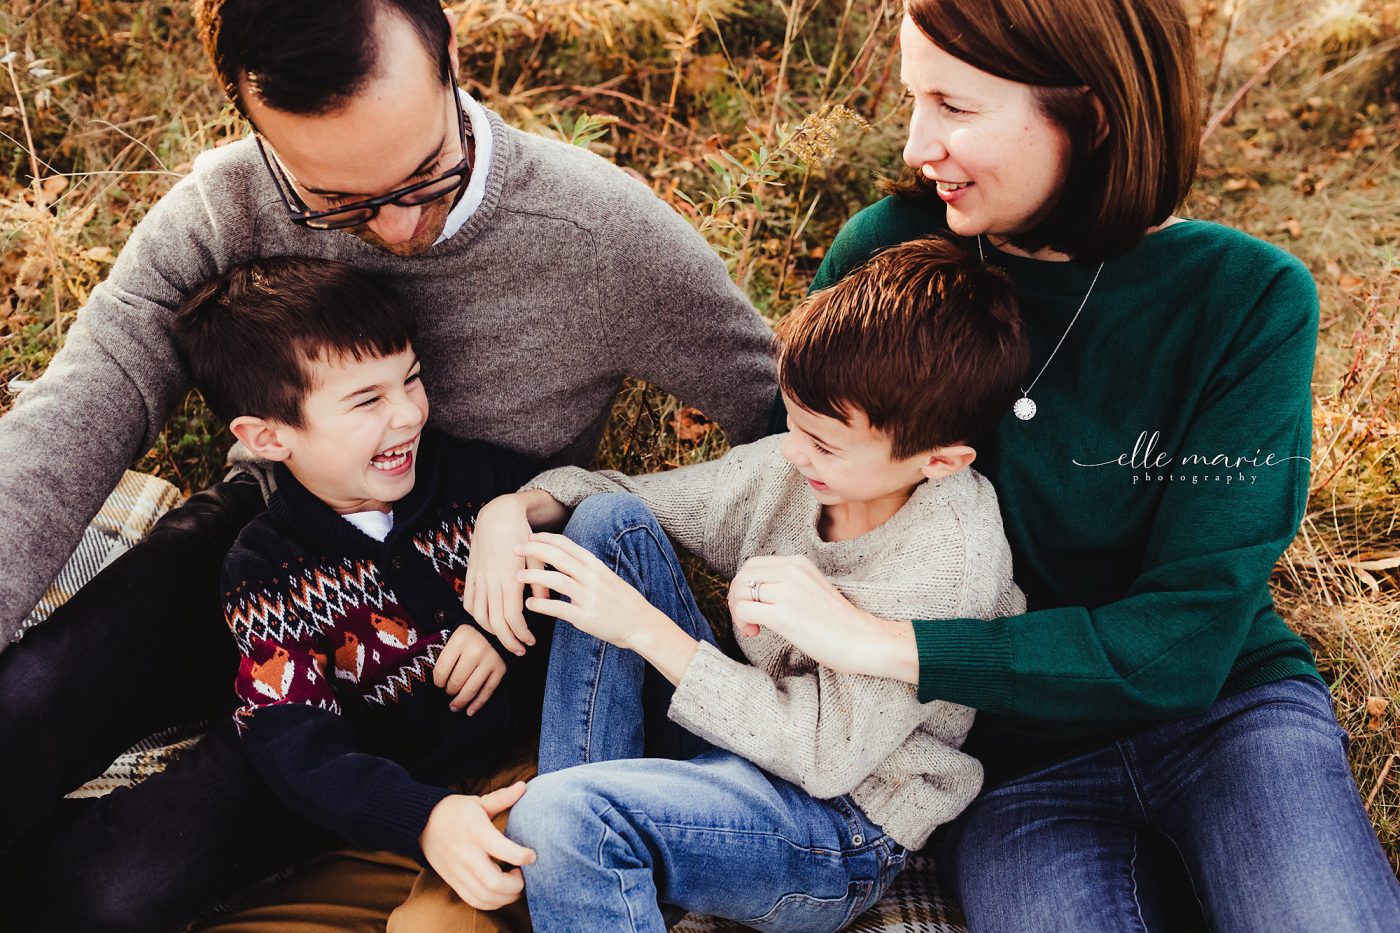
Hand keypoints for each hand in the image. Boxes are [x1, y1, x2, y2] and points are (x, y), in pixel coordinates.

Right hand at [419, 785, 535, 910]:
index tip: (533, 855)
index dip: (521, 856)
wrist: (422, 824)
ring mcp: (459, 871)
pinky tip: (501, 892)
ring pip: (486, 896)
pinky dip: (492, 902)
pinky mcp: (454, 881)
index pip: (501, 849)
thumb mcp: (478, 802)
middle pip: (494, 882)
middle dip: (517, 885)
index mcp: (476, 832)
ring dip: (507, 897)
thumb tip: (523, 786)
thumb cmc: (455, 811)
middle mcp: (467, 855)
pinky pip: (475, 901)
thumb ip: (502, 798)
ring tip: (515, 884)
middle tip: (524, 874)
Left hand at [433, 625, 505, 713]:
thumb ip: (445, 654)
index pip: (442, 669)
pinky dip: (478, 704)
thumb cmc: (470, 637)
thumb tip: (436, 681)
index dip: (438, 681)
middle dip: (449, 691)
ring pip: (471, 689)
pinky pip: (487, 691)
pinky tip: (470, 711)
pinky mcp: (500, 669)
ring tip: (454, 707)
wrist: (497, 629)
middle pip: (456, 681)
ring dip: (460, 701)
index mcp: (460, 639)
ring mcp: (490, 660)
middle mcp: (476, 650)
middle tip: (448, 691)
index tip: (439, 683)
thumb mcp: (455, 637)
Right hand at [463, 494, 544, 655]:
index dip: (521, 634)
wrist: (497, 516)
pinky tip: (488, 621)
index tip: (530, 641)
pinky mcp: (470, 576)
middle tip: (520, 649)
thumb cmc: (521, 535)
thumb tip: (546, 602)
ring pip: (479, 617)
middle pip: (496, 623)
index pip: (513, 618)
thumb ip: (541, 582)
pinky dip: (476, 617)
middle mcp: (491, 583)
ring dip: (492, 632)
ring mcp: (478, 580)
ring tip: (506, 637)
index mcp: (509, 579)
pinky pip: (469, 603)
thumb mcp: (538, 557)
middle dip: (508, 641)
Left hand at [514, 532, 669, 650]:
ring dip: (534, 575)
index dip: (545, 539)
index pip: (566, 544)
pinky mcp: (586, 617)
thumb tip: (563, 557)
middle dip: (534, 550)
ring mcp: (589, 597)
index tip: (529, 537)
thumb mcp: (605, 576)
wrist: (640, 623)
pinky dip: (542, 604)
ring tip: (518, 576)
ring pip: (557, 579)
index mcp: (595, 565)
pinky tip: (530, 603)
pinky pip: (560, 608)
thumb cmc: (621, 600)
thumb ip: (585, 567)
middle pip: (558, 556)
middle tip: (514, 549)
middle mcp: (592, 577)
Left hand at [729, 555, 914, 682]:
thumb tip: (758, 592)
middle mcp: (791, 571)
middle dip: (737, 597)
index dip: (745, 585)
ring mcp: (787, 591)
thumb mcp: (812, 589)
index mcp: (799, 563)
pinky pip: (744, 610)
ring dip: (738, 612)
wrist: (863, 640)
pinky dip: (742, 622)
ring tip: (753, 627)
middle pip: (743, 575)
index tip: (753, 605)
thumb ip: (789, 584)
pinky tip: (756, 633)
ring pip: (740, 592)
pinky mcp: (782, 614)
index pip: (754, 565)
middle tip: (747, 618)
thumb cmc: (839, 623)